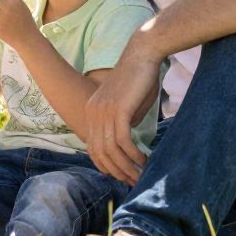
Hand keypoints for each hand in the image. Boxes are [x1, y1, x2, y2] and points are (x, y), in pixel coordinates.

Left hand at [83, 35, 165, 183]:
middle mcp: (92, 113)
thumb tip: (126, 146)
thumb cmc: (139, 80)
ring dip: (126, 166)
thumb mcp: (126, 106)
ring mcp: (103, 112)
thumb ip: (122, 125)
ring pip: (111, 150)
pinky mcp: (117, 110)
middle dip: (117, 171)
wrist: (143, 54)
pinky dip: (133, 154)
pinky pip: (122, 141)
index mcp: (91, 112)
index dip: (105, 165)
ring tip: (140, 175)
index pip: (93, 148)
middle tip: (133, 181)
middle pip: (100, 153)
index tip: (121, 175)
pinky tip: (144, 160)